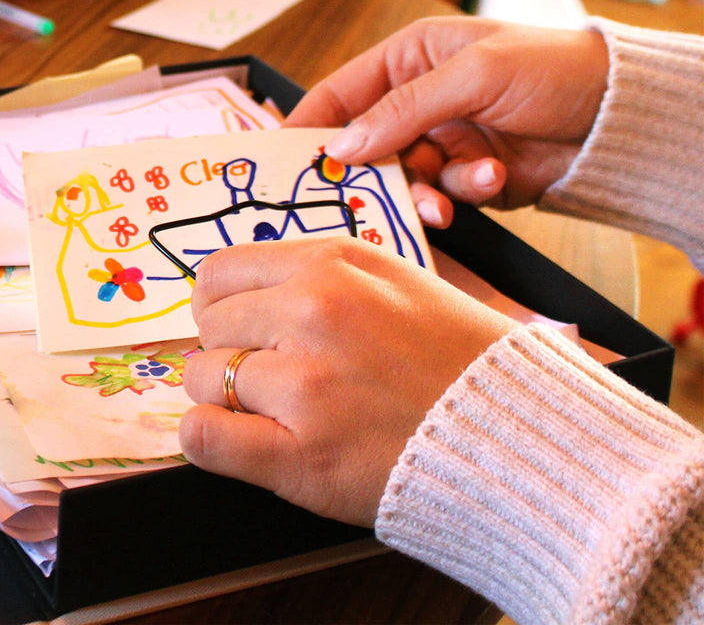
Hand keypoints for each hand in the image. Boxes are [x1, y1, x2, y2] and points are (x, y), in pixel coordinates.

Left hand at [180, 238, 513, 525]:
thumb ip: (317, 277)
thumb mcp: (392, 280)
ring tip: (271, 411)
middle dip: (226, 350)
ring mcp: (307, 383)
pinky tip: (240, 442)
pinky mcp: (303, 455)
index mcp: (333, 264)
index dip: (221, 305)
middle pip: (208, 324)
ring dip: (224, 397)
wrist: (519, 437)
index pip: (219, 273)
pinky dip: (208, 440)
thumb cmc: (456, 360)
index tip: (237, 328)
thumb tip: (242, 294)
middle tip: (265, 374)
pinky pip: (203, 436)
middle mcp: (314, 311)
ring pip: (202, 378)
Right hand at [284, 17, 608, 226]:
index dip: (310, 125)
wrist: (620, 115)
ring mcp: (443, 141)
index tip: (285, 162)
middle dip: (371, 173)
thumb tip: (340, 147)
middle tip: (368, 197)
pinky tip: (492, 175)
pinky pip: (443, 196)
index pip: (340, 93)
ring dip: (422, 191)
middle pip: (366, 147)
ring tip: (445, 198)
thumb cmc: (549, 68)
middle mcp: (419, 101)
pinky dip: (462, 193)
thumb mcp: (471, 77)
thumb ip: (402, 112)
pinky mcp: (468, 177)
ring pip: (403, 179)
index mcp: (409, 59)